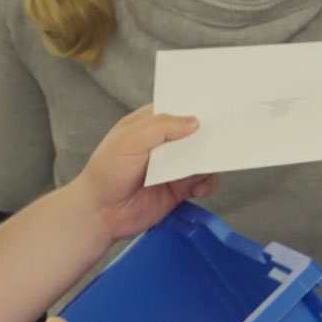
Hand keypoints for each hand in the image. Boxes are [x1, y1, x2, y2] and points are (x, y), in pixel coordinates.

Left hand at [75, 105, 217, 241]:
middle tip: (222, 138)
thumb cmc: (106, 172)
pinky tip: (199, 189)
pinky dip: (207, 183)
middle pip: (195, 134)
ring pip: (202, 158)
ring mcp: (173, 166)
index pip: (178, 109)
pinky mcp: (179, 189)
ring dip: (209, 162)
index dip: (195, 107)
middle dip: (208, 136)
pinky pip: (202, 182)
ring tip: (206, 168)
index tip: (216, 107)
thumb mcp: (129, 141)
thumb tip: (194, 122)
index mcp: (149, 124)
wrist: (100, 214)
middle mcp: (164, 144)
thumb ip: (161, 127)